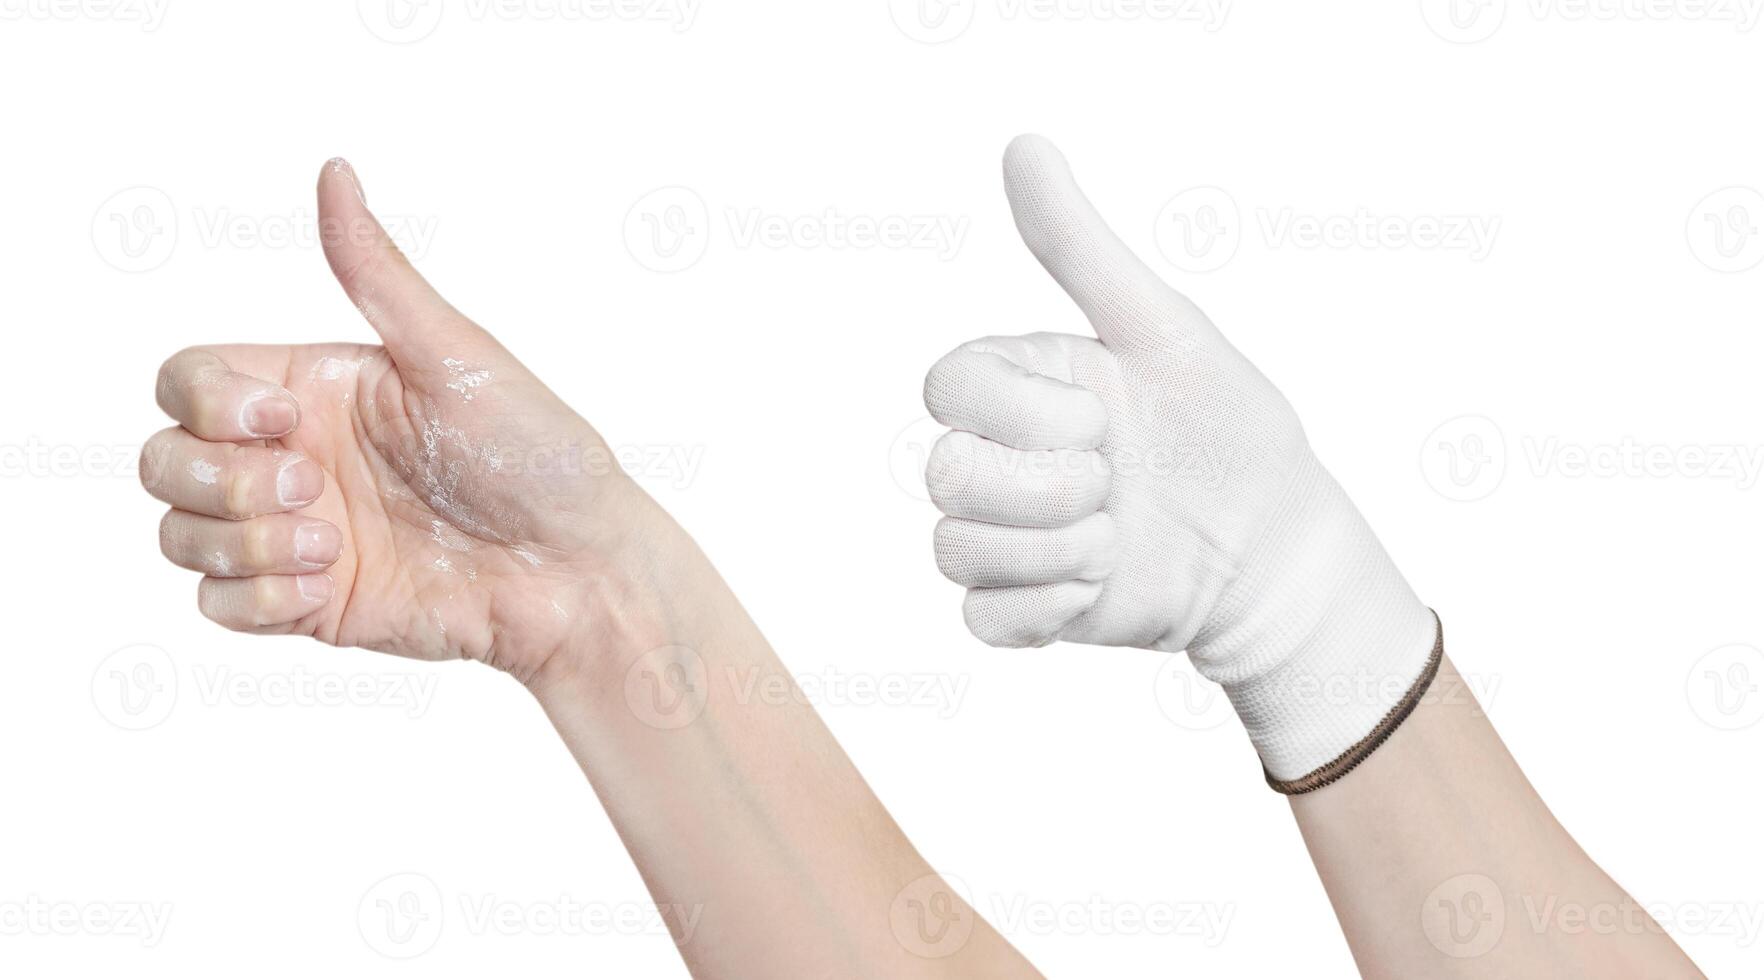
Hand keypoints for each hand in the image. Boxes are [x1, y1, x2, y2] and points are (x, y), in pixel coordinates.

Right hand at [139, 160, 660, 684]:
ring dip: (240, 543)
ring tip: (333, 546)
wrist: (578, 572)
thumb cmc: (539, 455)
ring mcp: (296, 533)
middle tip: (311, 488)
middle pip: (163, 460)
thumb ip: (377, 274)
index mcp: (316, 389)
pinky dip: (253, 599)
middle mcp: (294, 457)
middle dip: (214, 479)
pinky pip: (217, 606)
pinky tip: (326, 587)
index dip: (207, 403)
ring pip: (180, 536)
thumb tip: (334, 170)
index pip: (185, 380)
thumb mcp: (456, 354)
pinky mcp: (310, 605)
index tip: (289, 423)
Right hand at [923, 136, 1436, 786]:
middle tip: (1115, 484)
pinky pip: (976, 616)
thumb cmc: (1228, 427)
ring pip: (951, 547)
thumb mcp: (1162, 329)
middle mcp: (1002, 455)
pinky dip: (1040, 609)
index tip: (1106, 417)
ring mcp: (1008, 534)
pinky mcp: (1021, 606)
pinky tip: (1098, 587)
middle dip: (1043, 488)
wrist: (1276, 548)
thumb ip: (1080, 249)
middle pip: (943, 472)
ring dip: (1051, 551)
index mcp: (1023, 384)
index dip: (1024, 414)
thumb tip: (1023, 145)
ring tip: (1116, 539)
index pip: (948, 388)